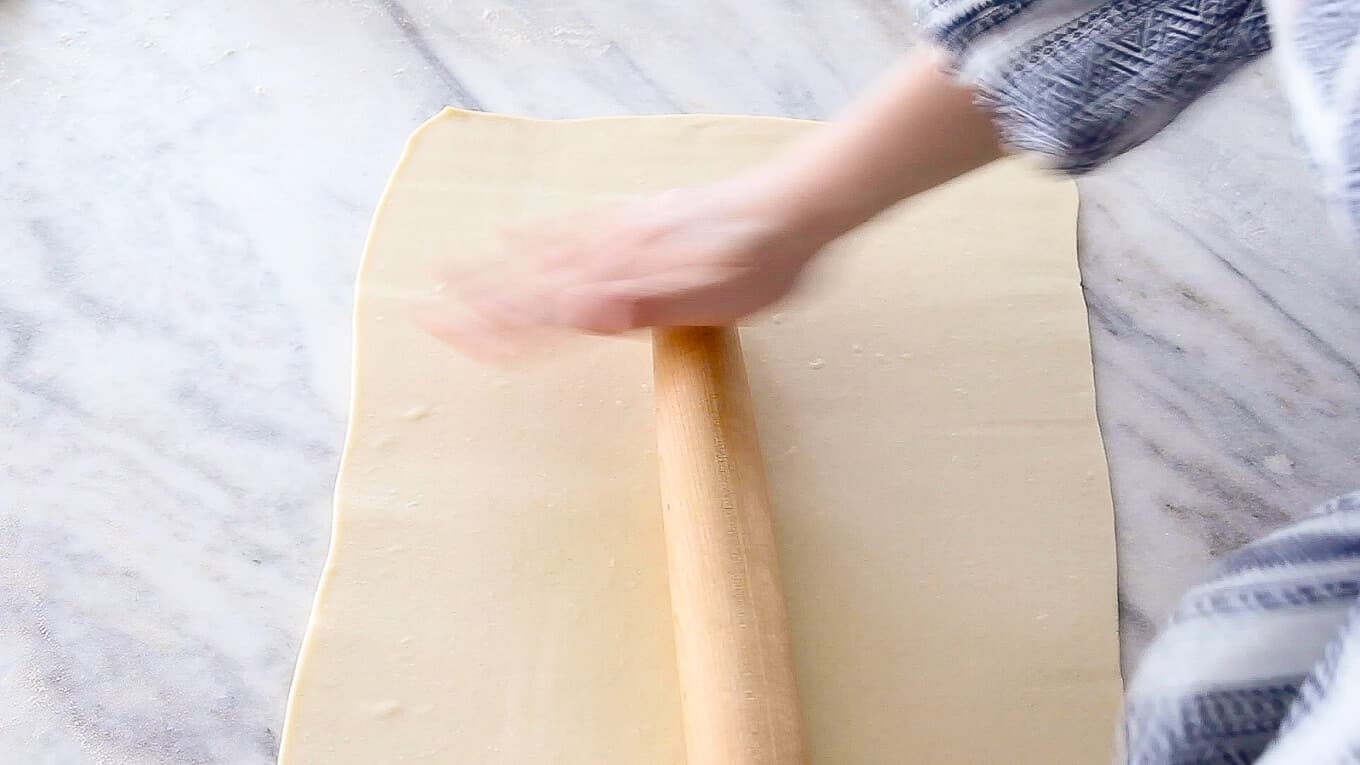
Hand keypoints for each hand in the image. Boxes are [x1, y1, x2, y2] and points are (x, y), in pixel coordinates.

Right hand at [417, 173, 829, 356]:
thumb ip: (647, 306)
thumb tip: (579, 315)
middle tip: (428, 311)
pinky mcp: (641, 217)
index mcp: (630, 285)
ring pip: (546, 255)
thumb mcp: (717, 300)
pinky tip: (517, 235)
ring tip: (451, 272)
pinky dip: (541, 234)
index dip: (499, 328)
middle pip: (535, 284)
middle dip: (480, 302)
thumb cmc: (766, 262)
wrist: (798, 204)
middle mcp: (618, 256)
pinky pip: (578, 226)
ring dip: (497, 270)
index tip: (454, 336)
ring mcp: (626, 234)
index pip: (548, 313)